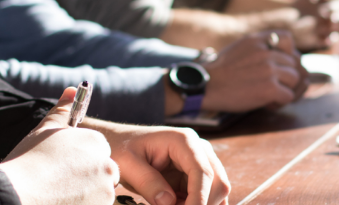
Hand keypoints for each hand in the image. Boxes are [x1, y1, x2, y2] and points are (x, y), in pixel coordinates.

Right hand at [0, 87, 119, 204]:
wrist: (18, 194)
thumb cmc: (30, 160)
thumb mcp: (45, 130)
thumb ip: (63, 110)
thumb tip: (72, 89)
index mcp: (97, 143)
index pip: (97, 152)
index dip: (80, 161)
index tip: (64, 167)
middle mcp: (108, 165)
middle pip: (102, 173)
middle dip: (86, 178)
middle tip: (60, 183)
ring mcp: (106, 190)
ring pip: (99, 192)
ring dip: (85, 194)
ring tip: (59, 195)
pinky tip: (61, 203)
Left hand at [80, 120, 230, 204]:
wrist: (120, 144)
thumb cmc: (122, 149)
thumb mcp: (128, 165)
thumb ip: (148, 182)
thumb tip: (169, 202)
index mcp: (184, 141)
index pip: (203, 172)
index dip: (199, 199)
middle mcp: (199, 149)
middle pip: (218, 183)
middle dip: (201, 204)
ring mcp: (200, 161)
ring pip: (217, 192)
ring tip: (169, 204)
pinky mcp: (196, 174)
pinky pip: (207, 195)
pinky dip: (196, 204)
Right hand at [202, 30, 308, 111]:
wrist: (205, 86)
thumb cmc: (219, 72)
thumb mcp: (238, 48)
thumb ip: (259, 48)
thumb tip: (282, 57)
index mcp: (257, 40)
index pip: (287, 39)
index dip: (287, 52)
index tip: (276, 63)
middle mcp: (266, 52)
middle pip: (293, 63)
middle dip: (286, 76)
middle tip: (271, 86)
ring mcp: (269, 70)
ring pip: (295, 80)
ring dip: (285, 90)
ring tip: (268, 95)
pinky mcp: (270, 88)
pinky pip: (288, 96)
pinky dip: (279, 102)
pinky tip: (265, 103)